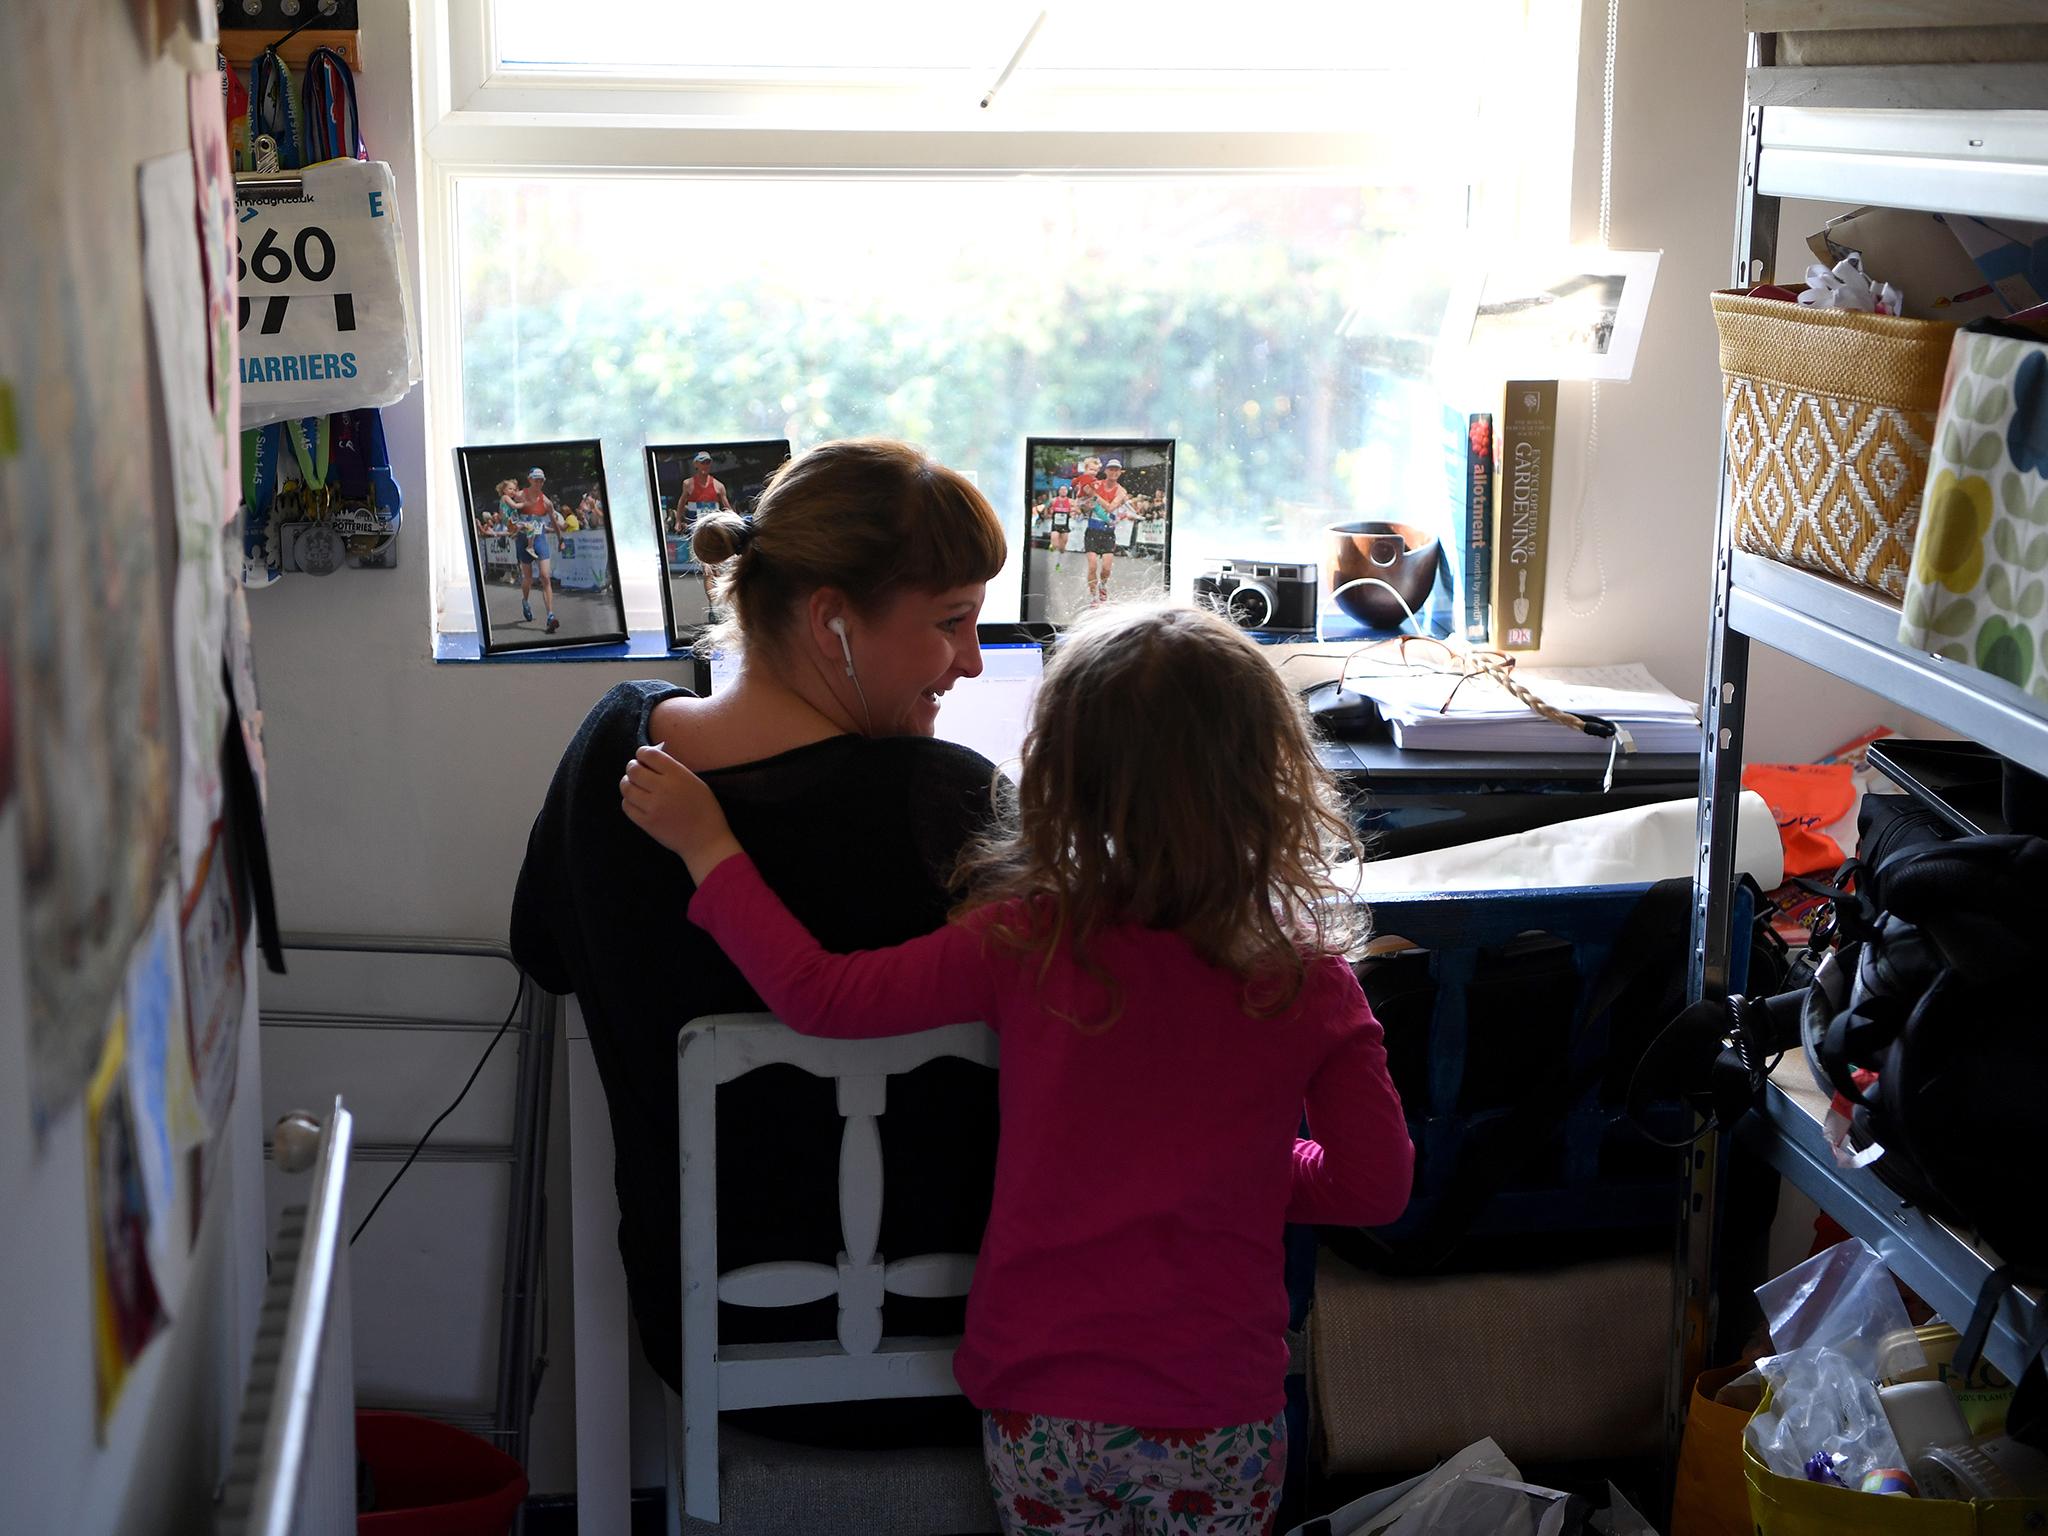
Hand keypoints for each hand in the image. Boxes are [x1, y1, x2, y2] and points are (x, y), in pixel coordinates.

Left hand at [621, 744, 742, 882]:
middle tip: (636, 770)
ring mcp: (652, 807)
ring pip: (626, 788)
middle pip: (633, 770)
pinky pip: (627, 806)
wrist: (705, 841)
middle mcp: (662, 789)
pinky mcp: (646, 823)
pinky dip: (628, 800)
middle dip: (632, 767)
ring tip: (634, 785)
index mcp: (677, 775)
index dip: (642, 752)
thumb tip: (652, 761)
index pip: (650, 755)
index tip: (642, 755)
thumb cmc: (705, 810)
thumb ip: (674, 771)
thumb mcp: (695, 782)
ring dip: (627, 783)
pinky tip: (636, 801)